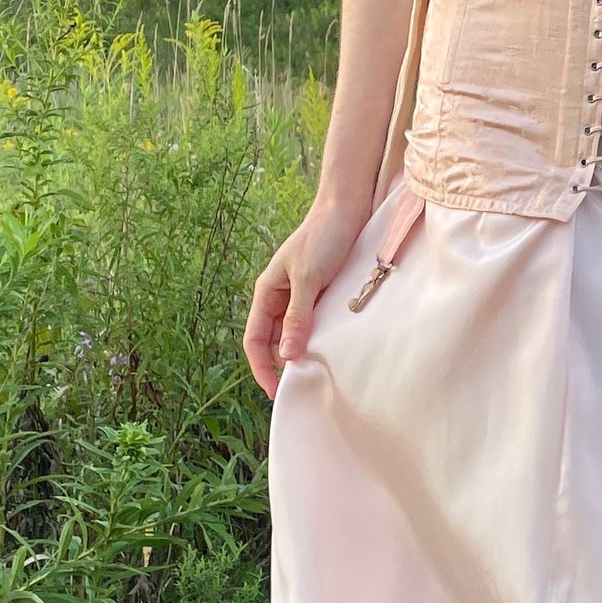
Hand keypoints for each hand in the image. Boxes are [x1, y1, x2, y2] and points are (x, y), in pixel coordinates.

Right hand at [243, 196, 368, 398]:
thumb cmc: (323, 238)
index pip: (254, 339)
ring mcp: (300, 297)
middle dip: (281, 365)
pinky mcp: (320, 294)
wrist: (347, 209)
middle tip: (301, 387)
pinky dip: (318, 339)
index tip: (275, 393)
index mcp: (267, 292)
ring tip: (315, 373)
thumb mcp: (308, 278)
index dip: (261, 368)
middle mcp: (280, 297)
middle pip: (272, 341)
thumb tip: (286, 355)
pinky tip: (330, 350)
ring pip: (293, 334)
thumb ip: (297, 316)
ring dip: (300, 352)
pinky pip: (313, 324)